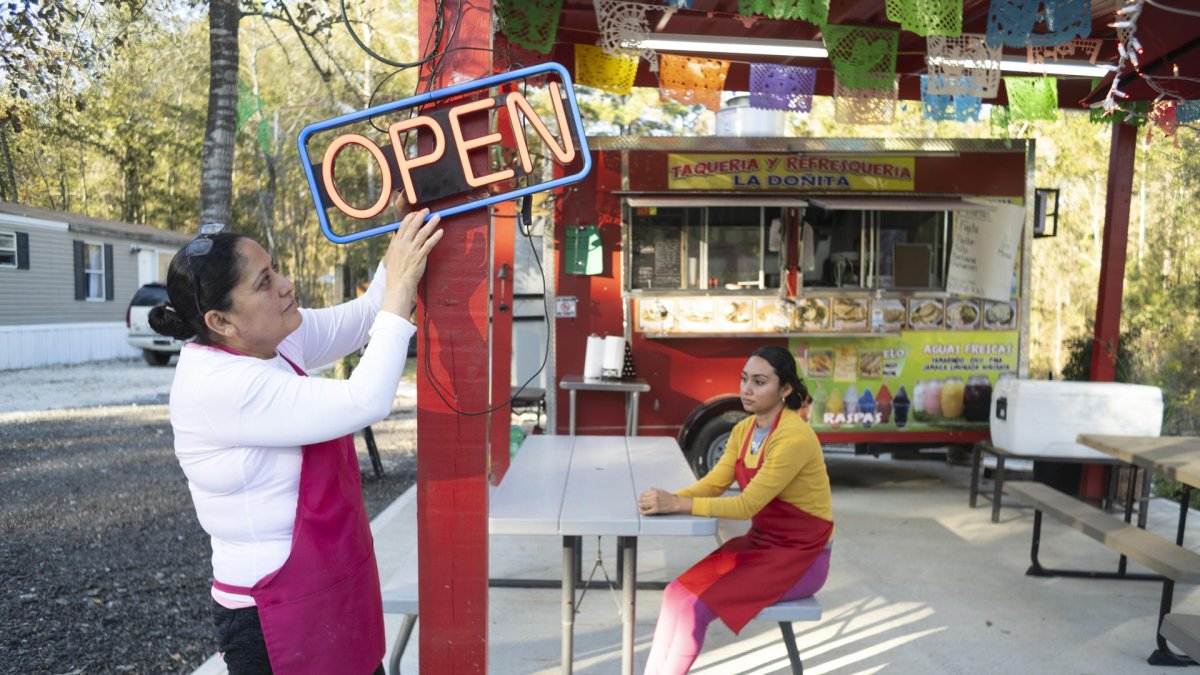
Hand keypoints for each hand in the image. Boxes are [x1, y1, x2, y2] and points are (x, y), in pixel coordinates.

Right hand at [381, 196, 442, 316]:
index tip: (417, 213)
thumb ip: (395, 244)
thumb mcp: (391, 255)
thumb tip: (398, 235)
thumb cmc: (395, 271)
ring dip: (431, 223)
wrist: (399, 283)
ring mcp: (412, 250)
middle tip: (428, 210)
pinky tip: (440, 231)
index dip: (411, 217)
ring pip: (423, 233)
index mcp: (396, 242)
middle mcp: (403, 244)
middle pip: (414, 225)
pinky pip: (430, 244)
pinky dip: (436, 237)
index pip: (404, 225)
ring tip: (437, 217)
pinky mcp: (420, 256)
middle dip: (421, 216)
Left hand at [638, 487, 680, 514]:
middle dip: (640, 502)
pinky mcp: (656, 509)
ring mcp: (655, 503)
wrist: (675, 503)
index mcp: (654, 491)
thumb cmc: (667, 497)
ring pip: (643, 505)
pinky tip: (642, 511)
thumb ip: (651, 491)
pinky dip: (643, 512)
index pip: (643, 494)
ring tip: (640, 507)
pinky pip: (647, 511)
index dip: (640, 497)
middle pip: (641, 499)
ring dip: (640, 506)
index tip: (640, 499)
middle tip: (639, 503)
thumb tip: (643, 494)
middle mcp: (654, 496)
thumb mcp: (659, 490)